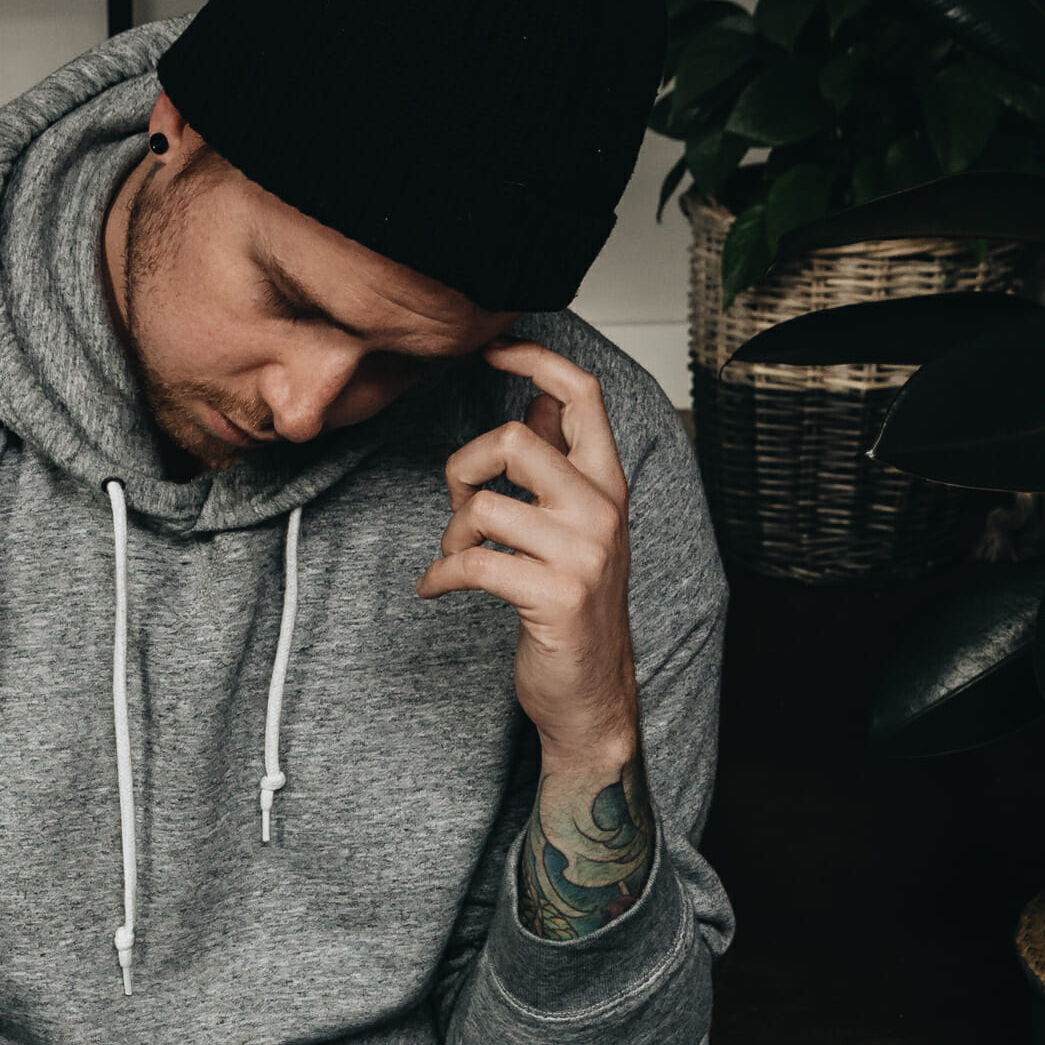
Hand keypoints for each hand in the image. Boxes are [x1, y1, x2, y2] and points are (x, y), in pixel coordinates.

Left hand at [416, 339, 637, 773]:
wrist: (593, 694)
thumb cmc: (575, 607)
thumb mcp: (574, 525)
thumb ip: (558, 463)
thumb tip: (538, 400)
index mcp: (609, 484)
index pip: (582, 395)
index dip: (534, 360)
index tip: (492, 350)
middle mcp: (603, 511)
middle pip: (513, 440)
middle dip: (462, 469)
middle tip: (458, 507)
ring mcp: (582, 553)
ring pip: (484, 505)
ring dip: (451, 534)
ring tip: (455, 558)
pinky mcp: (554, 596)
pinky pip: (472, 562)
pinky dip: (439, 575)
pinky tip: (435, 588)